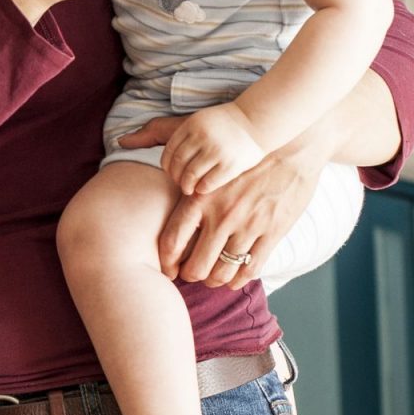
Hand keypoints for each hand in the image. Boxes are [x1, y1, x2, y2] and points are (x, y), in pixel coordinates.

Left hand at [120, 117, 323, 287]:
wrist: (291, 142)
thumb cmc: (238, 139)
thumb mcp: (195, 135)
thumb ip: (157, 137)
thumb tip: (122, 138)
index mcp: (199, 196)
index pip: (172, 241)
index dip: (166, 262)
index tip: (167, 269)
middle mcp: (221, 215)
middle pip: (196, 265)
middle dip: (191, 275)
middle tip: (191, 275)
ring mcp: (248, 225)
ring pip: (224, 271)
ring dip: (216, 280)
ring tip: (213, 278)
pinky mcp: (272, 232)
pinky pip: (252, 268)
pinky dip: (241, 279)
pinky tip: (236, 278)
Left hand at [160, 104, 266, 195]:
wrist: (256, 122)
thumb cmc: (221, 124)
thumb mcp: (193, 120)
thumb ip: (162, 132)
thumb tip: (122, 141)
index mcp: (191, 124)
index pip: (169, 152)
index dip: (167, 166)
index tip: (171, 171)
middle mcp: (202, 136)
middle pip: (177, 165)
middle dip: (175, 178)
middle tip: (180, 183)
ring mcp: (217, 151)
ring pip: (190, 176)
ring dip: (186, 186)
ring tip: (189, 188)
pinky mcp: (230, 165)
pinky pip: (207, 184)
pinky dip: (201, 189)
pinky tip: (202, 189)